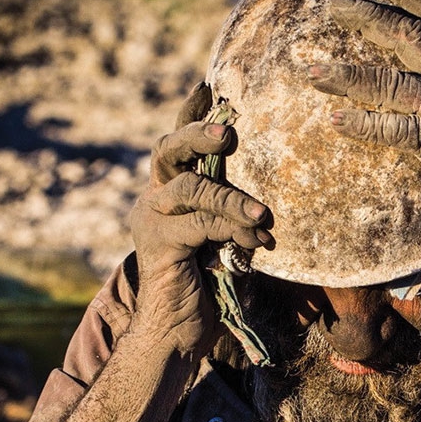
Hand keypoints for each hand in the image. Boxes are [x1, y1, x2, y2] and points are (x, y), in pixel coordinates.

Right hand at [128, 83, 271, 354]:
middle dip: (198, 134)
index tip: (209, 88)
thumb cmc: (207, 288)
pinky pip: (201, 224)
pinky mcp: (158, 244)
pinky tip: (255, 246)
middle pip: (167, 150)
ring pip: (191, 188)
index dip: (191, 115)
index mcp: (167, 194)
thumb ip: (234, 214)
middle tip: (228, 132)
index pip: (176, 145)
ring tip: (261, 216)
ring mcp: (150, 220)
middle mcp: (152, 200)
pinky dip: (232, 232)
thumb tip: (270, 198)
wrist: (176, 334)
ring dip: (231, 198)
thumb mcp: (224, 241)